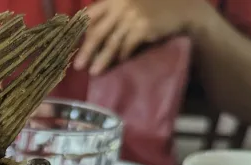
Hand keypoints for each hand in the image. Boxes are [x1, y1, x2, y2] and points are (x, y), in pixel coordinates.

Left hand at [73, 0, 208, 74]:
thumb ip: (111, 16)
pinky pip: (126, 46)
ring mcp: (132, 15)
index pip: (90, 14)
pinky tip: (118, 63)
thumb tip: (86, 37)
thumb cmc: (153, 8)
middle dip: (86, 50)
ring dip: (102, 59)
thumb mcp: (130, 5)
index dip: (78, 31)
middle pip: (97, 31)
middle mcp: (121, 4)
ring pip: (111, 42)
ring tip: (94, 72)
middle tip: (78, 66)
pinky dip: (121, 56)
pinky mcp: (143, 27)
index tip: (67, 46)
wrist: (183, 8)